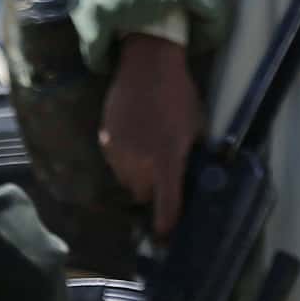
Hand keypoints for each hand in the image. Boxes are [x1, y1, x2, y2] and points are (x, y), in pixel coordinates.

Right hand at [100, 34, 200, 236]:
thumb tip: (188, 180)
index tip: (166, 236)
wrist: (147, 64)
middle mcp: (140, 161)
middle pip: (143, 195)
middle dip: (152, 189)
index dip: (166, 225)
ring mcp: (118, 151)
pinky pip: (115, 162)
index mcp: (167, 160)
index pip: (166, 206)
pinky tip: (135, 137)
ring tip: (148, 149)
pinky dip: (125, 158)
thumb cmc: (179, 94)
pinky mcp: (104, 140)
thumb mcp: (195, 127)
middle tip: (162, 171)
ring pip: (127, 180)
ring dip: (137, 174)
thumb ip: (189, 157)